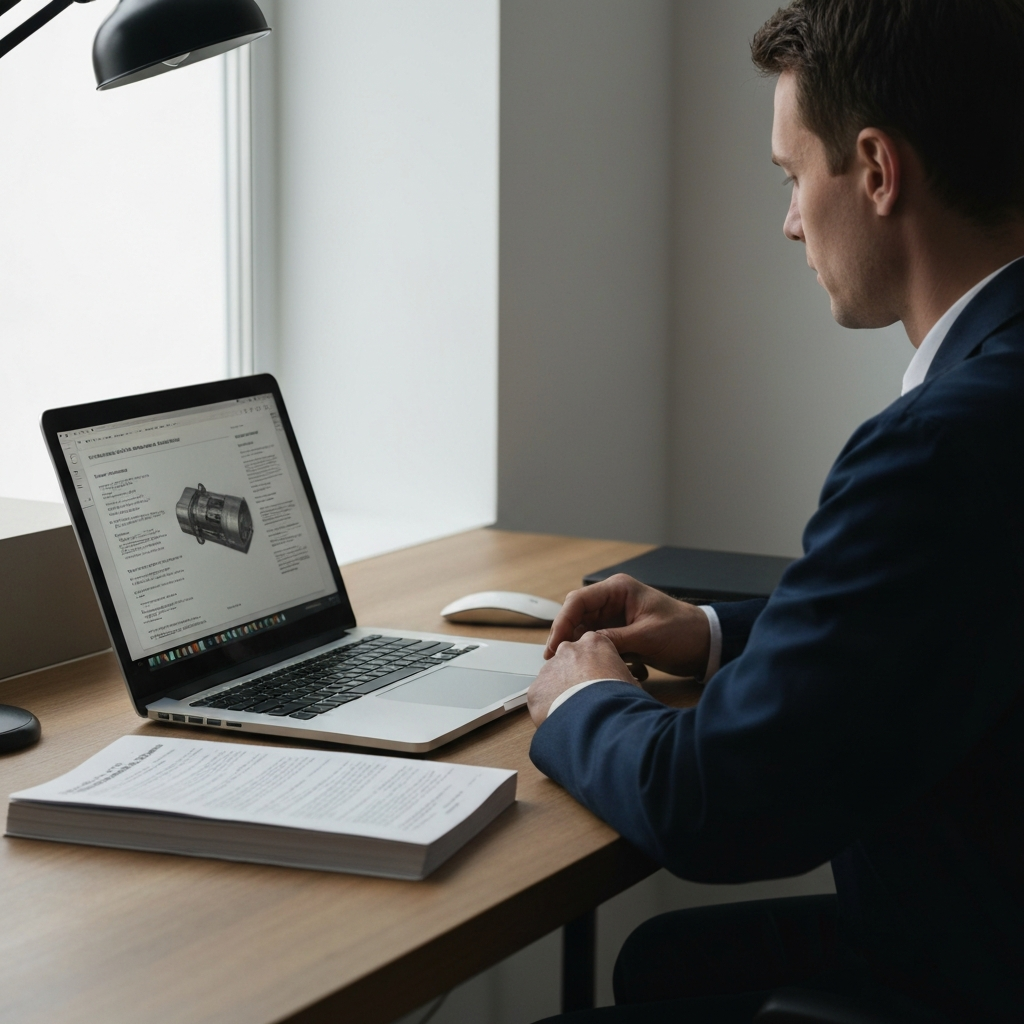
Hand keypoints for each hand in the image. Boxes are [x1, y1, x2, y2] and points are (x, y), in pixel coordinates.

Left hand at [527, 630, 636, 724]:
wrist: (598, 719)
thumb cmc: (618, 699)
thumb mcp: (630, 682)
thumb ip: (621, 676)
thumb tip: (624, 685)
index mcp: (594, 643)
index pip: (592, 648)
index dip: (596, 665)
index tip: (599, 680)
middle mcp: (568, 650)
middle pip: (569, 660)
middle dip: (575, 676)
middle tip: (586, 697)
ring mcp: (549, 669)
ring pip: (553, 679)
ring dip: (560, 692)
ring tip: (574, 712)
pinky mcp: (536, 689)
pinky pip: (541, 698)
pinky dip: (548, 708)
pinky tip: (561, 720)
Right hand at [545, 574, 710, 678]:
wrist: (706, 645)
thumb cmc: (683, 632)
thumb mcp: (647, 636)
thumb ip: (614, 640)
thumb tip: (584, 647)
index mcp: (618, 590)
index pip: (578, 601)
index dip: (563, 622)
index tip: (555, 644)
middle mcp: (613, 601)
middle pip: (577, 617)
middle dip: (567, 638)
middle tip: (556, 660)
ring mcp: (615, 618)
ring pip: (585, 632)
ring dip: (582, 649)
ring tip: (577, 667)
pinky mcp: (619, 634)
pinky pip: (597, 643)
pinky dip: (597, 655)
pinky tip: (601, 667)